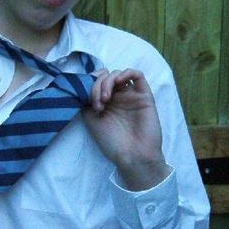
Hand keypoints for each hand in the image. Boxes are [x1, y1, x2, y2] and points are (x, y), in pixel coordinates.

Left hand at [82, 68, 171, 190]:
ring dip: (108, 81)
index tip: (85, 98)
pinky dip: (127, 73)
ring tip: (105, 99)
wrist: (133, 156)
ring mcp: (131, 96)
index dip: (89, 84)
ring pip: (118, 74)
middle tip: (97, 103)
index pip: (95, 82)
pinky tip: (119, 82)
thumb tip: (84, 83)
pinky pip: (138, 75)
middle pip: (105, 77)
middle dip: (96, 85)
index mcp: (104, 103)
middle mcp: (117, 98)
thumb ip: (86, 100)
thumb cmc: (112, 142)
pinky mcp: (144, 96)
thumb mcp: (91, 120)